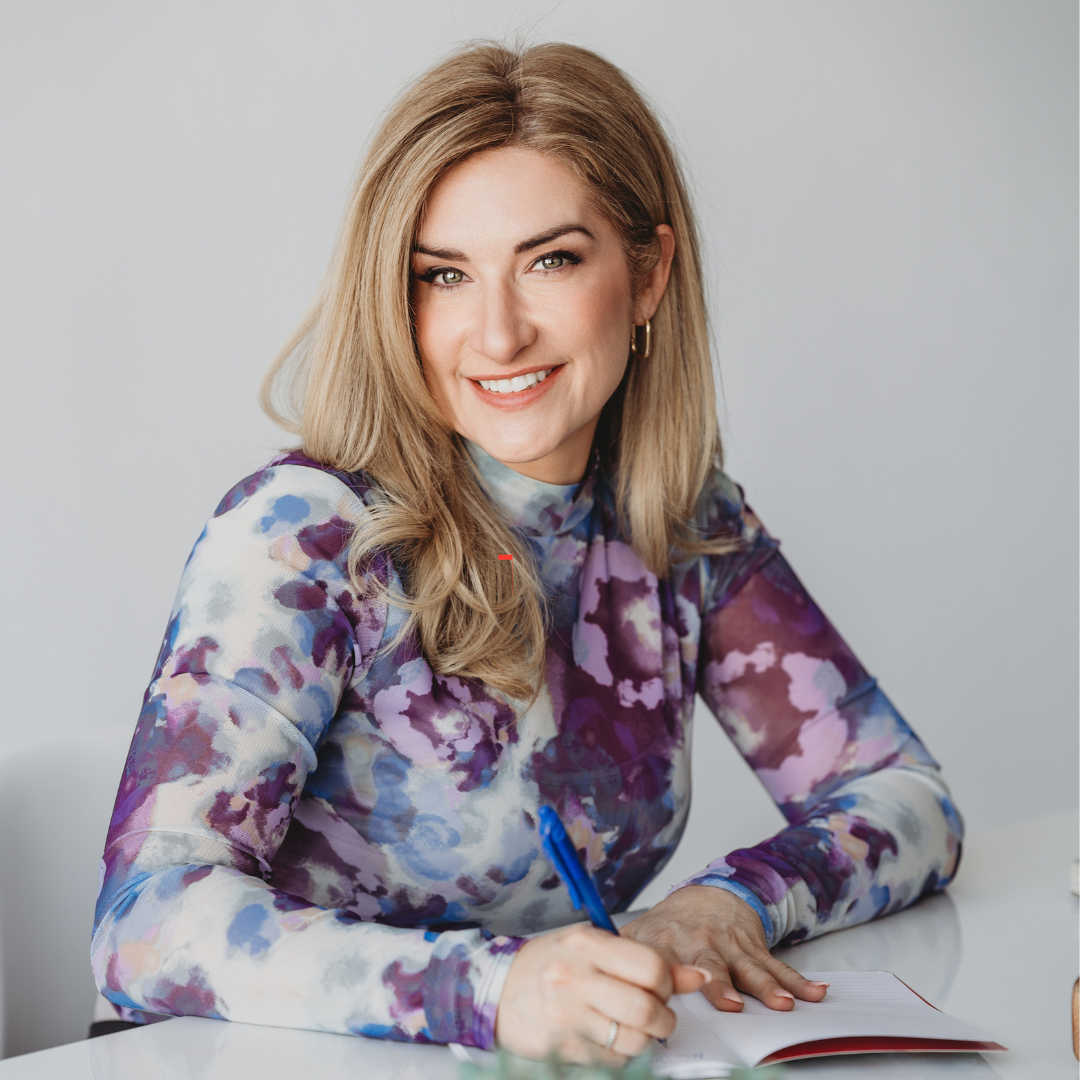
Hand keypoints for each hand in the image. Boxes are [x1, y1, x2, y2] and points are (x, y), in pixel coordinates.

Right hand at [495, 922, 709, 1063]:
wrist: (497, 989)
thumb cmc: (551, 964)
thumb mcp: (595, 948)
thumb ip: (645, 961)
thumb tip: (697, 976)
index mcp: (588, 944)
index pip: (652, 967)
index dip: (668, 983)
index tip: (662, 987)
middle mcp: (576, 977)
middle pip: (647, 1010)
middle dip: (664, 1019)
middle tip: (657, 1015)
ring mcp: (567, 1015)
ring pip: (634, 1041)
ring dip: (645, 1040)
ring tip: (632, 1028)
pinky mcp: (563, 1046)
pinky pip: (613, 1060)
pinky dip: (621, 1054)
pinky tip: (608, 1038)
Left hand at [621, 886, 828, 1012]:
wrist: (710, 896)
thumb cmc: (671, 927)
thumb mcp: (640, 935)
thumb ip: (618, 958)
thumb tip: (590, 983)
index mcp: (667, 944)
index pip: (663, 965)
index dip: (664, 982)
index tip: (664, 1001)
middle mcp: (701, 944)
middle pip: (709, 966)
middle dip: (719, 985)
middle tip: (728, 1005)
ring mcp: (731, 947)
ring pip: (750, 969)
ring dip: (767, 987)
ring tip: (783, 1004)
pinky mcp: (756, 949)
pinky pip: (778, 967)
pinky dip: (798, 982)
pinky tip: (816, 993)